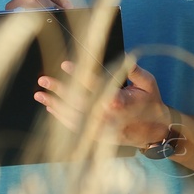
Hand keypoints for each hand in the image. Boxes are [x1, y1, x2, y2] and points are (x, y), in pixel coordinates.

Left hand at [36, 59, 173, 148]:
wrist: (154, 132)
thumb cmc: (151, 104)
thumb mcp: (149, 84)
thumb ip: (134, 71)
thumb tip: (125, 57)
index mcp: (119, 101)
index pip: (94, 85)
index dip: (78, 74)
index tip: (64, 64)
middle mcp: (107, 116)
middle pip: (77, 101)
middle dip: (59, 89)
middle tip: (43, 79)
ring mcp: (100, 128)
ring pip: (72, 116)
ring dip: (54, 104)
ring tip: (39, 94)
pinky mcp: (97, 136)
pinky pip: (75, 127)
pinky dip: (61, 118)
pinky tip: (51, 108)